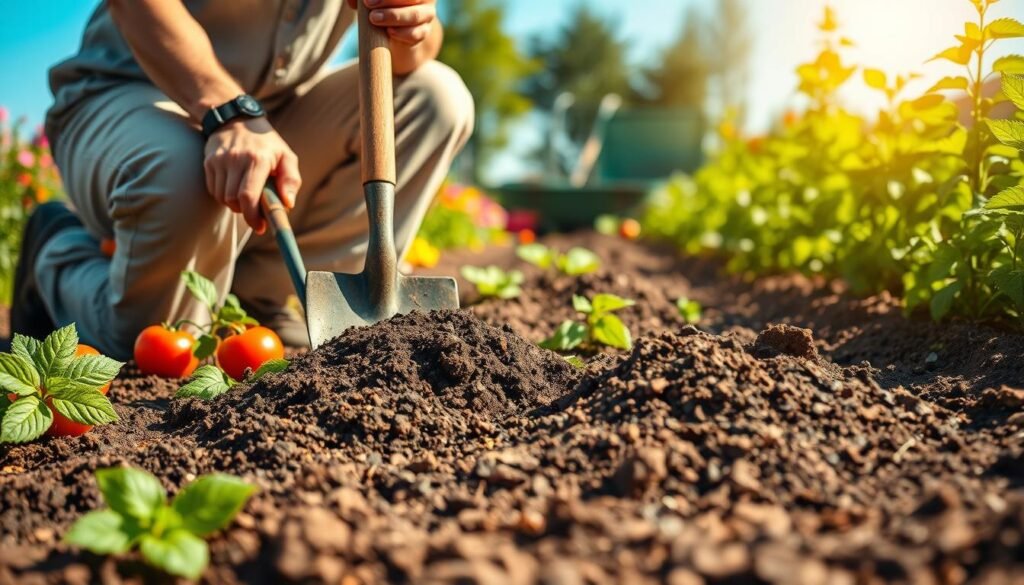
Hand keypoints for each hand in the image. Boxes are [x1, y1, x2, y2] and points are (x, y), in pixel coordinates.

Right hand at [203, 117, 300, 234]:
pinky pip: (214, 190)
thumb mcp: (286, 156)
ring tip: (247, 196)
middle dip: (247, 212)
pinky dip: (224, 195)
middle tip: (257, 212)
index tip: (261, 227)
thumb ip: (291, 180)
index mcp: (258, 159)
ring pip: (223, 198)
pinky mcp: (209, 162)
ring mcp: (219, 160)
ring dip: (235, 204)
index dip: (253, 216)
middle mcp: (236, 159)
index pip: (248, 196)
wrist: (236, 119)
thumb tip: (288, 204)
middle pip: (234, 200)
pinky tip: (235, 187)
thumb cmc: (267, 144)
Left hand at [347, 0, 436, 46]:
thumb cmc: (380, 6)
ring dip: (393, 16)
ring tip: (374, 18)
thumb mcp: (370, 0)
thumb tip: (353, 1)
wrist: (393, 32)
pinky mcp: (423, 33)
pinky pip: (416, 34)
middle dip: (388, 0)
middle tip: (368, 3)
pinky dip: (402, 33)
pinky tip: (389, 31)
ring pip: (415, 15)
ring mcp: (426, 15)